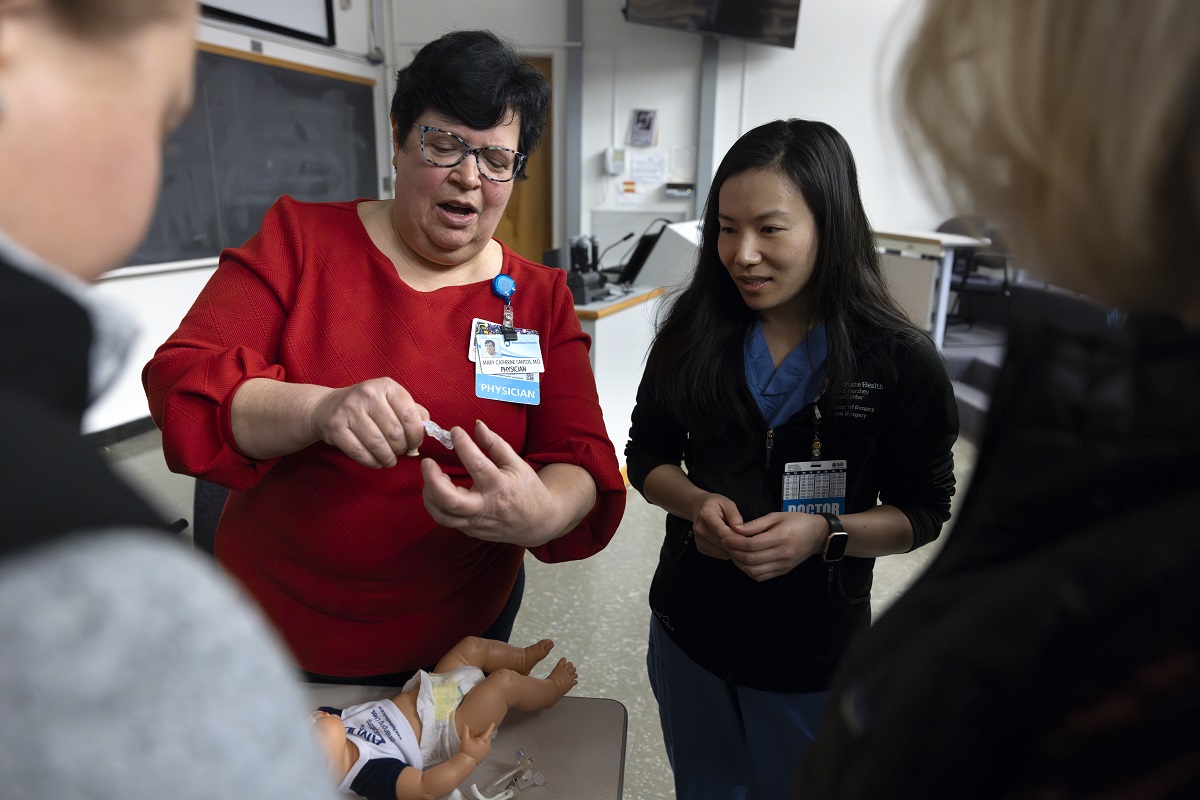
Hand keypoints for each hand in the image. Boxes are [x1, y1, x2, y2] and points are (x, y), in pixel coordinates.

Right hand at [306, 378, 427, 468]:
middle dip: (402, 448)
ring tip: (390, 459)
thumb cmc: (367, 406)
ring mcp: (349, 410)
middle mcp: (367, 395)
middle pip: (395, 433)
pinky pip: (360, 453)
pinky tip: (376, 461)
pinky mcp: (335, 428)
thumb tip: (427, 428)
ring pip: (378, 445)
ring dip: (388, 458)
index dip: (416, 435)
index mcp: (386, 386)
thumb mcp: (390, 400)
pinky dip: (372, 462)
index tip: (415, 443)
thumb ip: (413, 411)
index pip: (410, 414)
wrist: (326, 407)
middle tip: (401, 451)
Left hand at [421, 420, 564, 546]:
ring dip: (430, 494)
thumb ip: (495, 444)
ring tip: (432, 476)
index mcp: (500, 487)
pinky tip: (437, 489)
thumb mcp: (516, 463)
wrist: (537, 522)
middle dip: (433, 480)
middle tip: (427, 462)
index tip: (455, 431)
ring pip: (442, 515)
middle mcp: (485, 507)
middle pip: (450, 500)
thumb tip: (477, 425)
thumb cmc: (526, 489)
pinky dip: (436, 503)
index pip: (477, 465)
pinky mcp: (469, 530)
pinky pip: (445, 519)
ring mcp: (475, 522)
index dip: (464, 445)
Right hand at [458, 722, 495, 763]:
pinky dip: (483, 745)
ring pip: (487, 743)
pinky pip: (486, 748)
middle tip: (478, 733)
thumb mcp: (465, 740)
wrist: (467, 762)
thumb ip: (466, 731)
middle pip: (487, 738)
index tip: (493, 723)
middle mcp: (486, 746)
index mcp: (482, 741)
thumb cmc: (466, 750)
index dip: (490, 727)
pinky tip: (477, 746)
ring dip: (484, 740)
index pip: (488, 732)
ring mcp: (486, 751)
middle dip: (484, 735)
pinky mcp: (485, 755)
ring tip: (477, 740)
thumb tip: (466, 725)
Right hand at [689, 493, 743, 559]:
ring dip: (732, 549)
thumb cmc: (715, 505)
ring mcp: (698, 539)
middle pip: (721, 542)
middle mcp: (699, 528)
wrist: (699, 508)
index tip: (748, 538)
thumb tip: (740, 528)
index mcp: (705, 514)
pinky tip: (730, 544)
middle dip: (736, 544)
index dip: (735, 536)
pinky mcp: (700, 547)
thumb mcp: (727, 503)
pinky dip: (727, 552)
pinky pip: (718, 555)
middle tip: (748, 541)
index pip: (721, 530)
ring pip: (720, 551)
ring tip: (739, 542)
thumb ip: (734, 515)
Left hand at [721, 512, 826, 580]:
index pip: (752, 544)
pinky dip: (749, 571)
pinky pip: (761, 577)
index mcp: (781, 537)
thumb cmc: (797, 521)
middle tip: (725, 545)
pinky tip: (744, 561)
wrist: (818, 535)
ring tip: (733, 553)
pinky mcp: (783, 571)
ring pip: (754, 571)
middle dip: (733, 552)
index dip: (735, 542)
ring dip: (739, 564)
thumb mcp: (777, 516)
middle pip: (751, 559)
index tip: (725, 537)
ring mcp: (783, 565)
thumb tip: (736, 529)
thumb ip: (756, 524)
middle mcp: (782, 554)